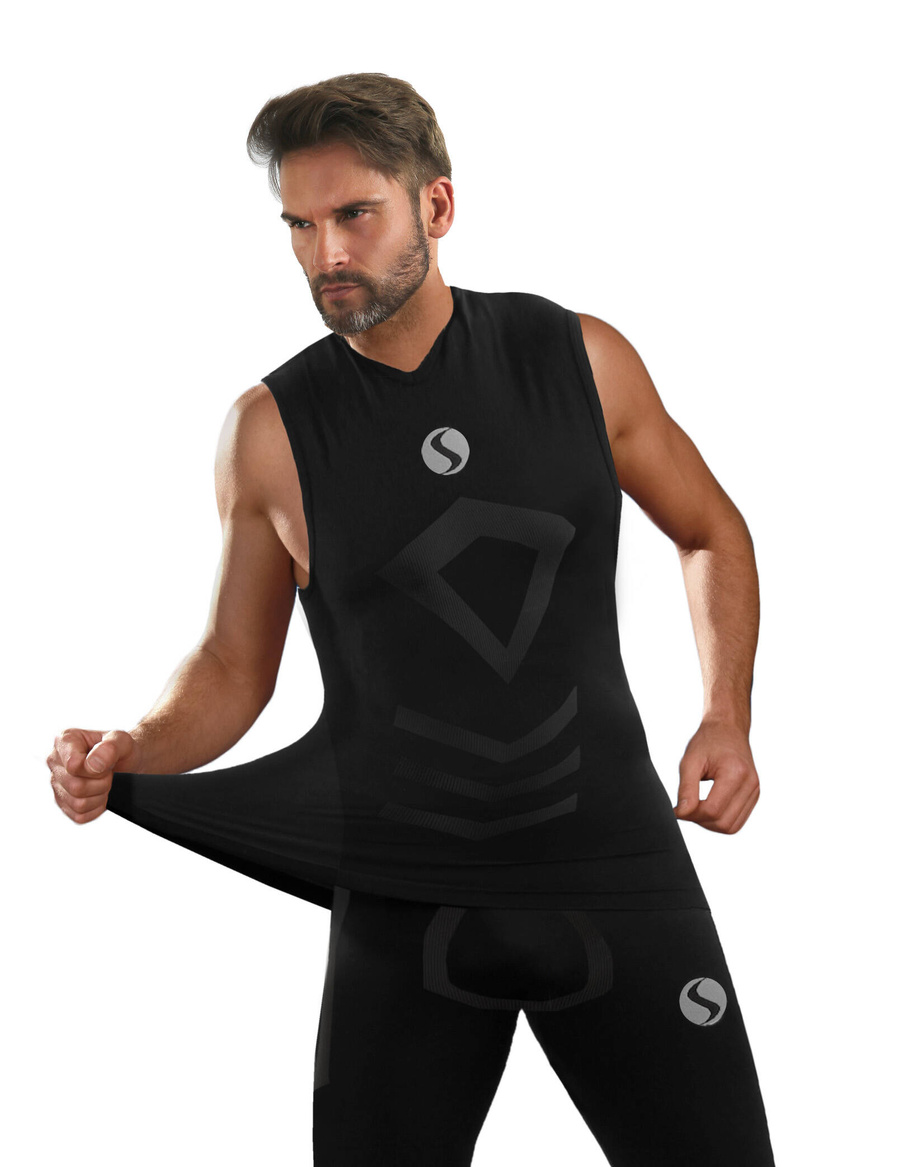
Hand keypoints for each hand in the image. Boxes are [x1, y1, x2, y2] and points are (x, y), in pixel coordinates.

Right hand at [47, 728, 138, 823]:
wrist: (126, 761)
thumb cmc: (120, 748)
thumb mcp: (122, 740)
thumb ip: (110, 747)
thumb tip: (92, 764)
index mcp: (65, 740)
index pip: (73, 765)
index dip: (95, 769)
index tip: (106, 764)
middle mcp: (55, 761)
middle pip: (76, 787)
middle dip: (101, 783)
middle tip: (108, 773)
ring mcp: (56, 784)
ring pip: (78, 803)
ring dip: (100, 795)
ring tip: (104, 782)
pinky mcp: (63, 803)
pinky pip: (80, 815)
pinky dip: (96, 807)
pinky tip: (100, 793)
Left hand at [673, 718, 759, 832]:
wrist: (727, 729)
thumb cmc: (707, 741)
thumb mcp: (689, 761)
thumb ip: (685, 789)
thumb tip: (680, 814)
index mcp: (735, 773)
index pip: (712, 810)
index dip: (691, 814)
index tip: (677, 809)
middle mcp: (750, 784)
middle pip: (723, 822)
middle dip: (700, 821)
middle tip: (686, 808)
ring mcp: (755, 791)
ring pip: (731, 827)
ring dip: (710, 824)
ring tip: (696, 807)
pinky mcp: (754, 796)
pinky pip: (737, 821)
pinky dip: (720, 820)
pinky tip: (708, 807)